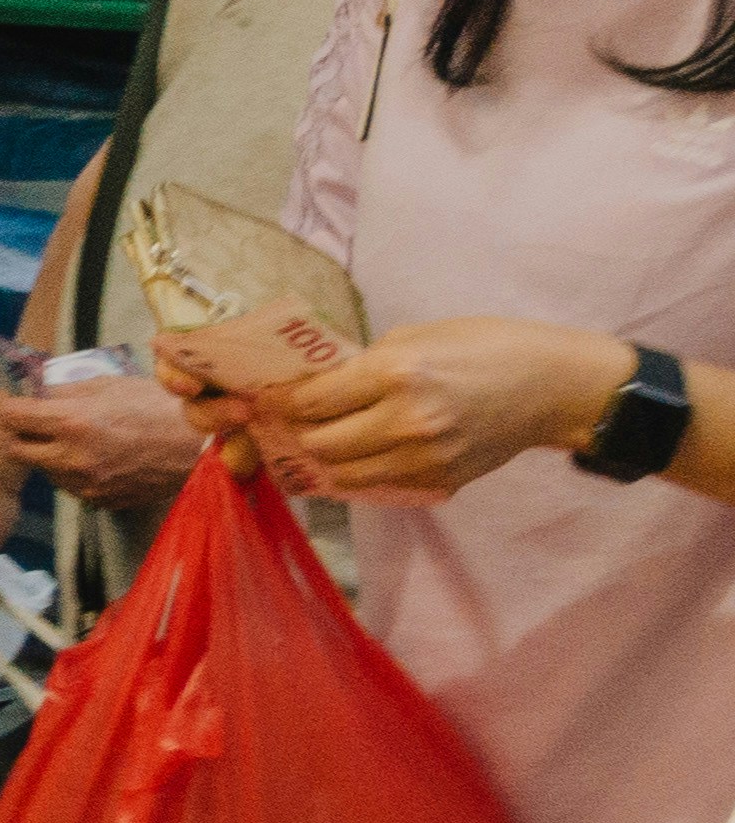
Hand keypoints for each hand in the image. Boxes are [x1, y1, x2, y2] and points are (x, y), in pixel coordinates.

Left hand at [0, 371, 201, 507]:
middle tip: (40, 421)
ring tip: (77, 439)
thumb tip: (36, 389)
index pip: (11, 417)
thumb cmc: (159, 407)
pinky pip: (72, 486)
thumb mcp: (110, 384)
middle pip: (18, 449)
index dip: (8, 406)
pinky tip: (98, 457)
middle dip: (24, 434)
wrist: (201, 447)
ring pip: (45, 471)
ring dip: (49, 455)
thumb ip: (66, 390)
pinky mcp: (100, 500)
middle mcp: (71, 458)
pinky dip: (74, 472)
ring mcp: (85, 484)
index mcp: (71, 422)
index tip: (13, 401)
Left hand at [213, 319, 636, 501]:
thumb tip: (313, 386)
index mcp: (394, 373)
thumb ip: (362, 365)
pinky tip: (364, 453)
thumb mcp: (414, 337)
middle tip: (295, 421)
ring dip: (327, 459)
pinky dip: (363, 472)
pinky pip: (380, 485)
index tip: (270, 400)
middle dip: (300, 432)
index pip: (312, 402)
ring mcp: (424, 458)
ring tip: (325, 439)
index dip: (282, 403)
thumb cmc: (483, 347)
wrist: (551, 386)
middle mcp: (405, 421)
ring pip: (344, 474)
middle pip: (320, 444)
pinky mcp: (441, 481)